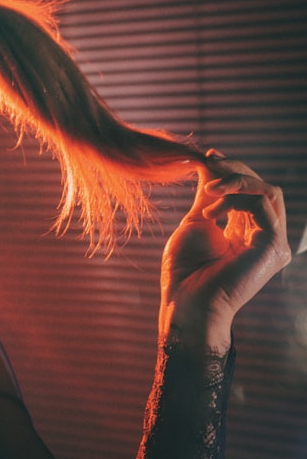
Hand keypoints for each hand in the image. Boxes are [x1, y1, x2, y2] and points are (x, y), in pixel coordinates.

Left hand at [158, 151, 290, 352]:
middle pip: (263, 187)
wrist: (186, 302)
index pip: (251, 191)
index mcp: (248, 231)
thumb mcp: (197, 221)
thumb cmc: (186, 269)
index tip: (208, 156)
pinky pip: (262, 205)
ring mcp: (273, 242)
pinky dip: (236, 198)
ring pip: (268, 191)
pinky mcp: (274, 246)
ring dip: (236, 181)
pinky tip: (212, 212)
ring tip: (208, 189)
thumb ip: (210, 195)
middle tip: (209, 163)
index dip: (232, 170)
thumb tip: (210, 163)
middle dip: (235, 170)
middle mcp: (266, 236)